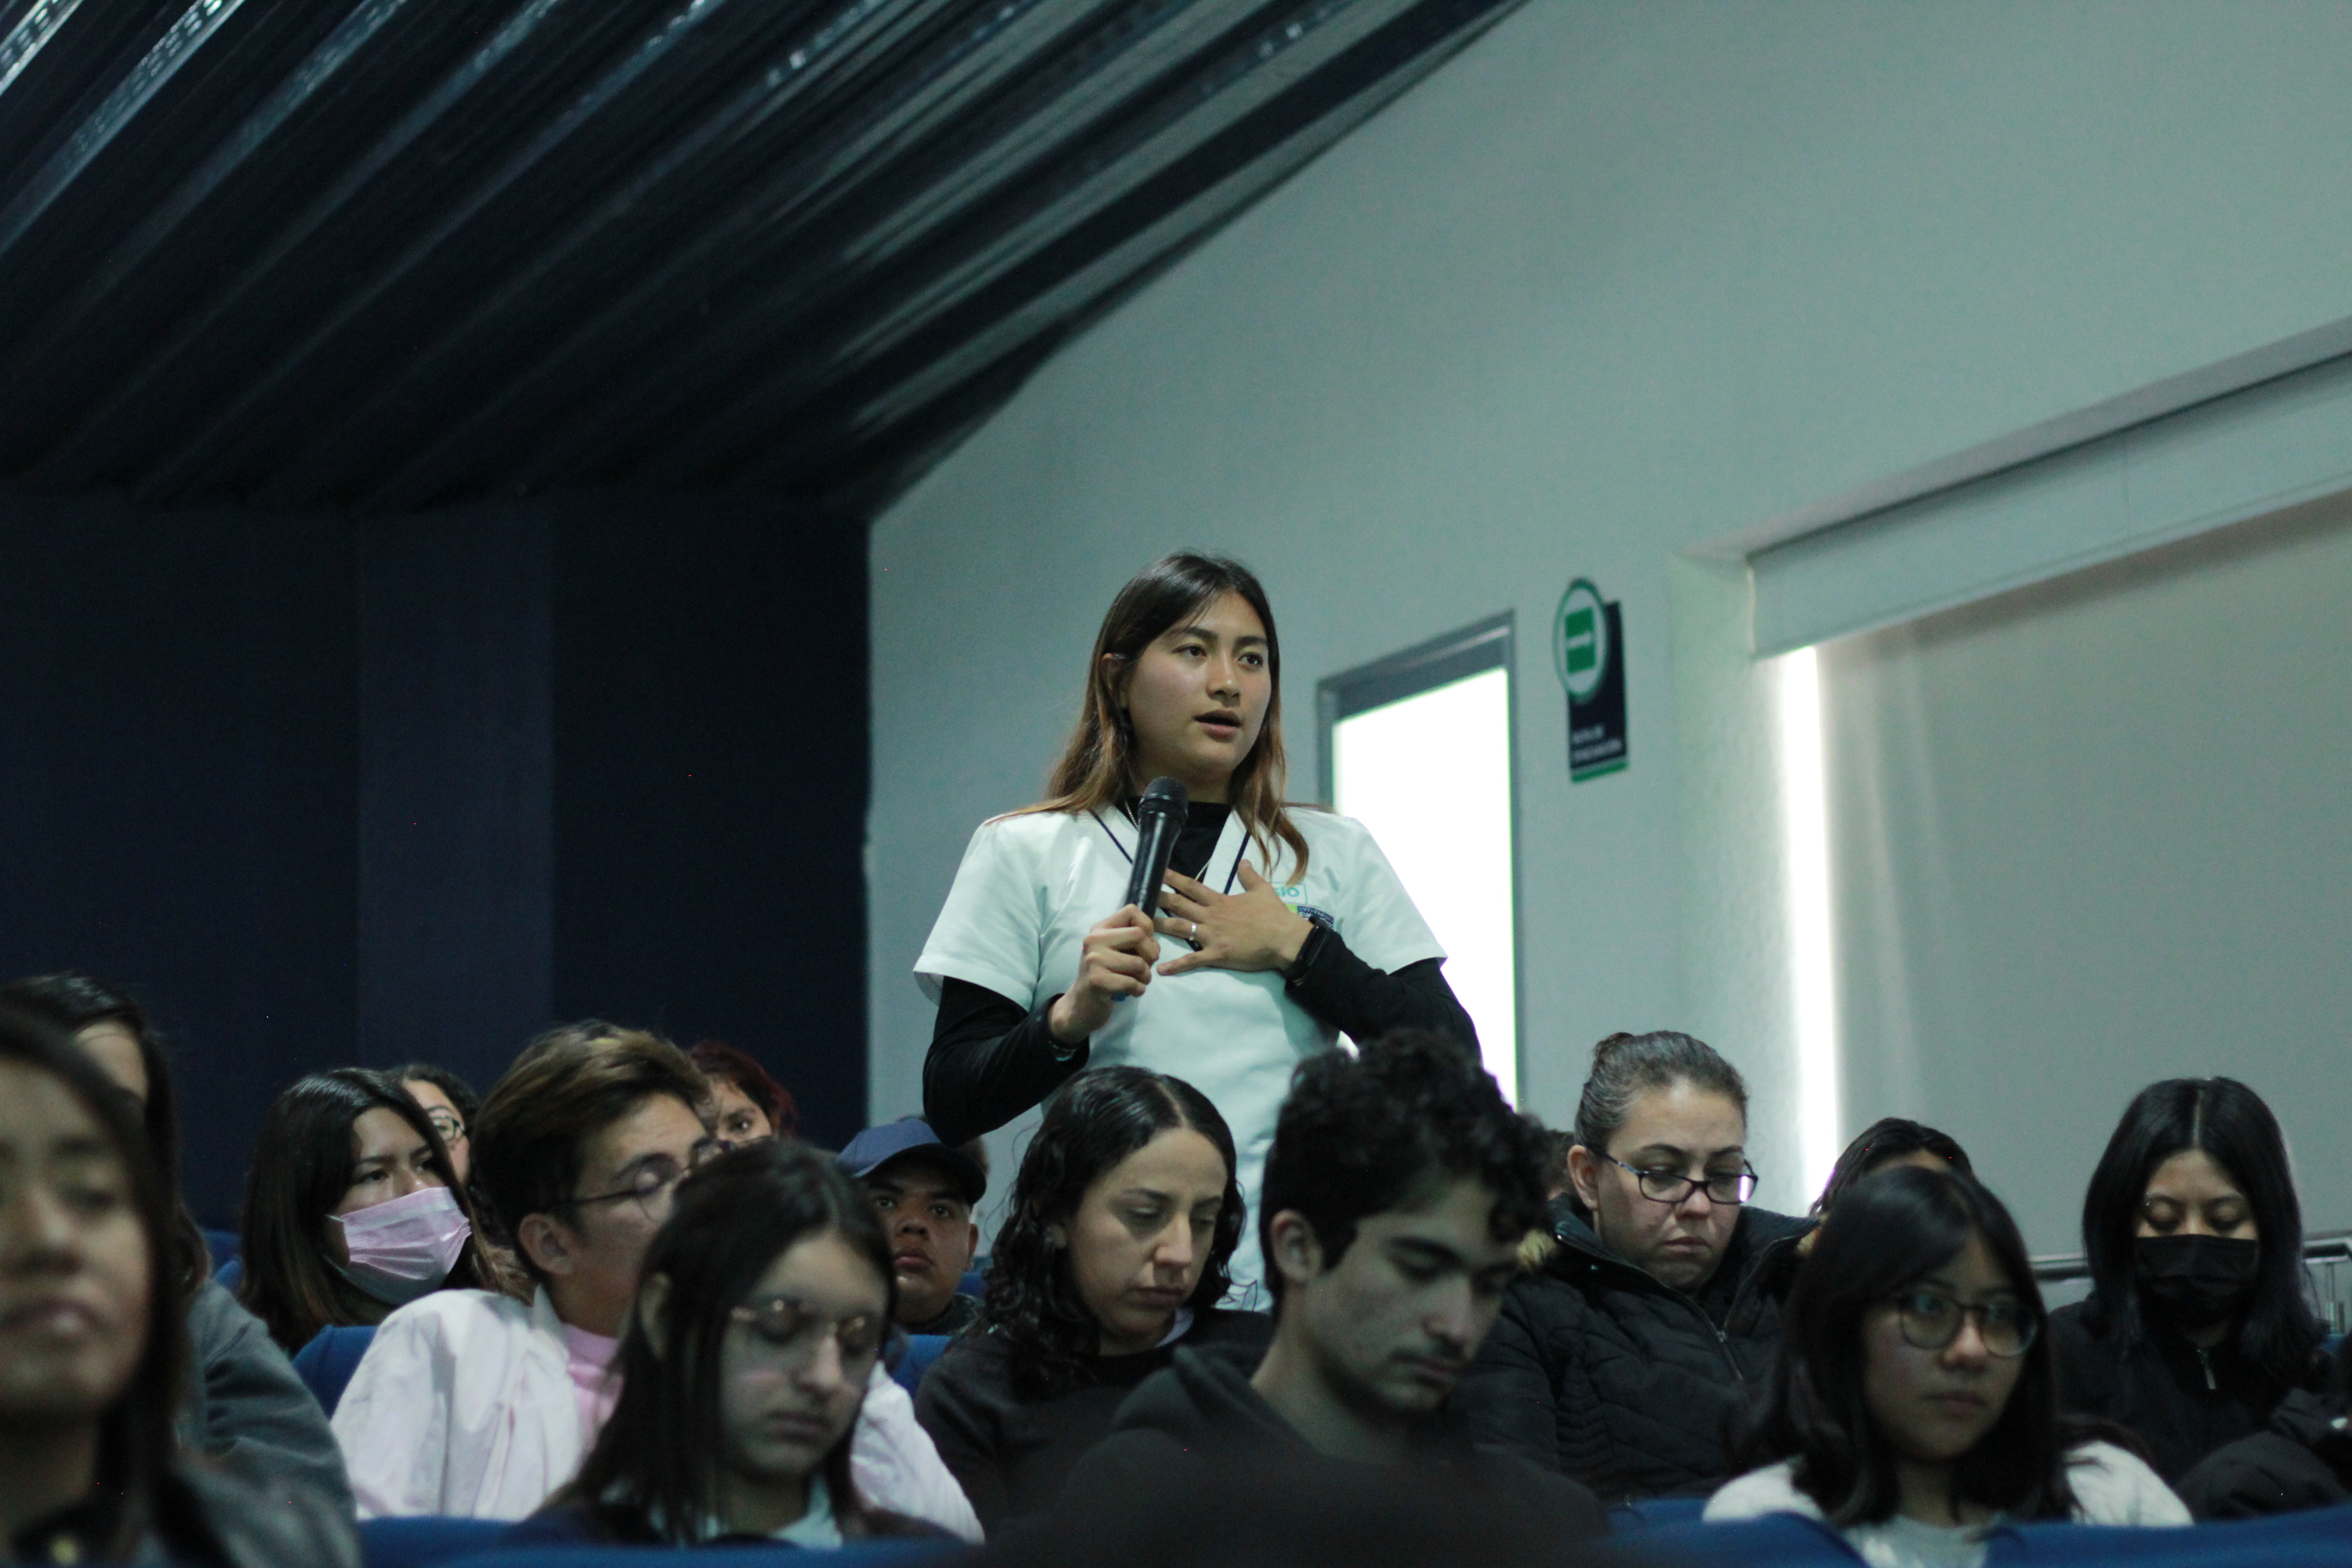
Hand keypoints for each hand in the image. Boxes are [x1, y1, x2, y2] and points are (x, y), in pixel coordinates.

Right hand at [1048, 905, 1159, 1042]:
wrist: (1082, 1004)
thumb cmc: (1105, 975)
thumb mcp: (1114, 950)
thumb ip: (1132, 940)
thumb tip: (1154, 942)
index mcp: (1100, 928)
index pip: (1132, 911)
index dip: (1147, 927)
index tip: (1144, 944)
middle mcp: (1094, 939)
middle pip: (1139, 935)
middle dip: (1151, 954)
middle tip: (1145, 967)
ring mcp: (1093, 960)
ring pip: (1138, 963)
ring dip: (1146, 976)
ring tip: (1138, 981)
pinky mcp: (1097, 980)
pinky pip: (1132, 983)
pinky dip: (1139, 990)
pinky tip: (1132, 992)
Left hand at [1153, 862, 1311, 975]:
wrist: (1285, 938)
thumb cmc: (1274, 915)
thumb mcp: (1262, 889)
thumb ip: (1249, 875)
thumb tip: (1243, 861)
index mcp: (1220, 901)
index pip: (1192, 887)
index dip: (1174, 879)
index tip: (1158, 872)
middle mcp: (1211, 916)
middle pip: (1179, 905)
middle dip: (1158, 900)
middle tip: (1138, 897)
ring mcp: (1212, 936)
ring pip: (1180, 929)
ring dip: (1160, 927)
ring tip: (1140, 928)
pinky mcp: (1217, 955)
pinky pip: (1192, 961)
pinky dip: (1176, 966)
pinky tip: (1160, 969)